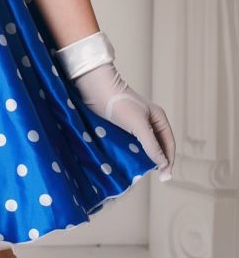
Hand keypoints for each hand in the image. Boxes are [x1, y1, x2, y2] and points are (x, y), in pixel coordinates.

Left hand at [73, 62, 175, 180]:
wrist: (97, 89)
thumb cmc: (120, 103)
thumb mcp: (139, 125)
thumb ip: (152, 145)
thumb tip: (163, 163)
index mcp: (158, 118)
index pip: (169, 143)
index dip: (169, 160)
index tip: (165, 177)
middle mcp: (149, 121)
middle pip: (158, 146)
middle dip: (158, 161)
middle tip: (157, 177)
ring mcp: (135, 124)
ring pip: (144, 146)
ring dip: (145, 158)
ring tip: (143, 172)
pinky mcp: (122, 127)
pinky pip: (132, 144)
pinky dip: (133, 154)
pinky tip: (130, 162)